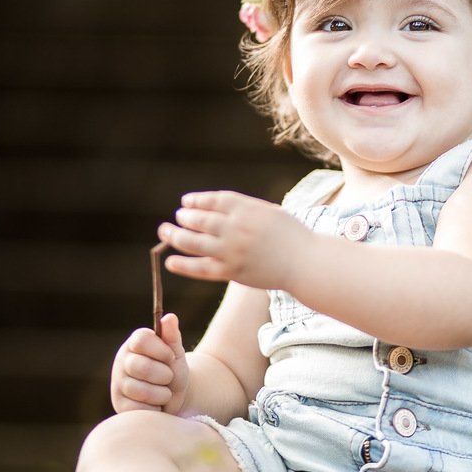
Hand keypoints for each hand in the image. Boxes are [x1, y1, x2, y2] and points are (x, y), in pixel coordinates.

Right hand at [110, 313, 189, 414]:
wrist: (176, 396)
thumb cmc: (174, 369)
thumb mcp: (176, 352)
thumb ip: (172, 335)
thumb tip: (169, 317)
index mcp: (134, 344)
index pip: (141, 340)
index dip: (160, 350)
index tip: (170, 356)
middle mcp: (122, 361)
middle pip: (141, 367)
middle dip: (164, 375)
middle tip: (169, 377)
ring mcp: (118, 383)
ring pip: (140, 390)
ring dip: (162, 394)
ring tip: (164, 392)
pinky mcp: (119, 404)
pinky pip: (137, 409)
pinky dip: (154, 408)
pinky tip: (155, 404)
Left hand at [157, 190, 306, 289]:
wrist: (306, 262)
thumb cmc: (292, 235)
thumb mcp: (270, 212)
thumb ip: (246, 209)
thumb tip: (220, 208)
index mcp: (248, 209)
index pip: (214, 200)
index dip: (197, 200)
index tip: (186, 201)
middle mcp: (236, 228)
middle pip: (201, 220)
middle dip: (185, 217)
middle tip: (178, 217)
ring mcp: (232, 250)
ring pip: (194, 242)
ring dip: (175, 236)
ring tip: (165, 232)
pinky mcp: (232, 272)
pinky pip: (201, 268)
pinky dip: (183, 265)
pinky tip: (170, 262)